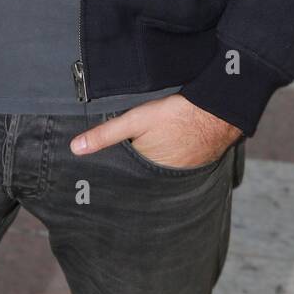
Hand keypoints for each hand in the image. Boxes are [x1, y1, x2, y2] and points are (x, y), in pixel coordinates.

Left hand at [69, 93, 242, 167]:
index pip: (123, 176)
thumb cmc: (176, 116)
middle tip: (119, 164)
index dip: (113, 172)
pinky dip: (168, 161)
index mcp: (145, 171)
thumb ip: (106, 134)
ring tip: (145, 154)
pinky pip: (174, 167)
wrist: (217, 113)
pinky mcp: (193, 167)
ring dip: (150, 166)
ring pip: (156, 172)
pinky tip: (167, 149)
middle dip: (130, 172)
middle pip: (139, 175)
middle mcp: (162, 180)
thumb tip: (76, 148)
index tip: (97, 178)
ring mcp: (179, 175)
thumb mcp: (136, 120)